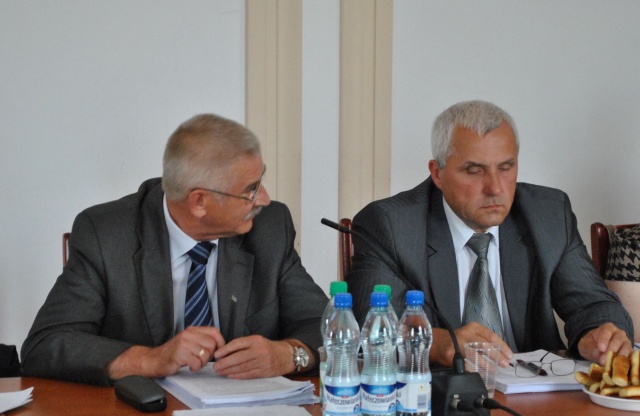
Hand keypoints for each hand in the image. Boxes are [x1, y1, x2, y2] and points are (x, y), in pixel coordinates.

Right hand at [106, 326, 225, 378]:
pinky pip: (197, 363)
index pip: (214, 332)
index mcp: (192, 330)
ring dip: (202, 362)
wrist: (154, 360)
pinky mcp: (180, 354)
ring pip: (205, 354)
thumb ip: (202, 340)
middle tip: (201, 360)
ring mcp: (184, 343)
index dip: (220, 342)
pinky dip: (195, 367)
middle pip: (211, 344)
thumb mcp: (189, 342)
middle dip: (209, 355)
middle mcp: (188, 334)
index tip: (218, 352)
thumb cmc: (174, 353)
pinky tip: (189, 366)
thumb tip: (220, 346)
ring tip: (193, 363)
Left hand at [213, 335, 294, 378]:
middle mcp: (259, 350)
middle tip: (215, 366)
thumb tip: (224, 352)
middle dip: (225, 363)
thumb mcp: (257, 340)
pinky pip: (248, 374)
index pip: (238, 343)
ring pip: (242, 367)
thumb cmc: (267, 347)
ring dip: (229, 370)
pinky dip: (237, 375)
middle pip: (238, 357)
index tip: (216, 354)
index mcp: (256, 340)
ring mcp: (262, 362)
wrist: (286, 355)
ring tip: (219, 372)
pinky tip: (230, 375)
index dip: (225, 349)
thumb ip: (243, 345)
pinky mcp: (264, 372)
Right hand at [430, 323, 512, 367]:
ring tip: (493, 370)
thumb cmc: (459, 340)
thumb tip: (502, 356)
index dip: (502, 346)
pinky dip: (471, 368)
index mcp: (474, 327)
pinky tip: (477, 373)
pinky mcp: (449, 352)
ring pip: (474, 354)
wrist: (438, 342)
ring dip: (485, 364)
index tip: (509, 356)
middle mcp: (466, 333)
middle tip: (503, 364)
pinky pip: (463, 362)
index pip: (491, 335)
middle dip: (495, 356)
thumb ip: (484, 342)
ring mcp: (457, 342)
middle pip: (483, 344)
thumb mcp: (472, 335)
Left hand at [577, 322, 631, 364]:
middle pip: (618, 340)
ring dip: (618, 357)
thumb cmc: (590, 345)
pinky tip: (618, 368)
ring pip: (626, 348)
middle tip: (602, 360)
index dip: (604, 340)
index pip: (607, 332)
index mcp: (608, 328)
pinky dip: (626, 362)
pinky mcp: (630, 353)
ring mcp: (626, 343)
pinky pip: (631, 357)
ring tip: (610, 365)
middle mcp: (619, 334)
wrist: (595, 351)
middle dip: (610, 350)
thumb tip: (597, 353)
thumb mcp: (585, 344)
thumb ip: (590, 347)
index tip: (601, 349)